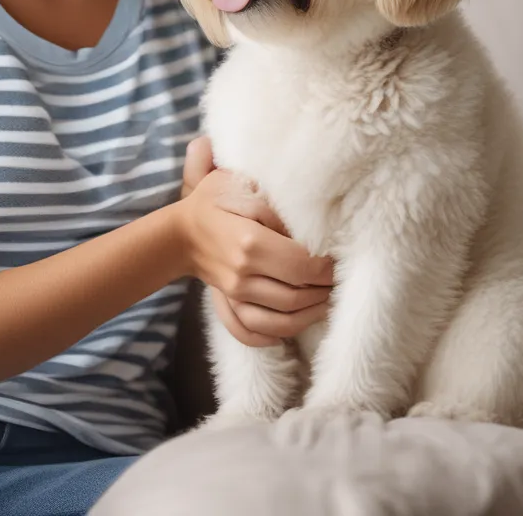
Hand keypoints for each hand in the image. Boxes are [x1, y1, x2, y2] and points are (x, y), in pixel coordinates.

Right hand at [177, 137, 333, 346]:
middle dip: (325, 291)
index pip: (303, 266)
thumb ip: (277, 204)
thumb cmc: (216, 200)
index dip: (328, 267)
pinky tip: (295, 324)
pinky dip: (275, 337)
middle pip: (297, 297)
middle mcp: (242, 275)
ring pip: (281, 321)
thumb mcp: (244, 185)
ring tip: (327, 300)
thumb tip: (310, 225)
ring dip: (310, 316)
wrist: (181, 231)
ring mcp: (233, 295)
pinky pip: (252, 333)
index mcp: (250, 243)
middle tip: (340, 280)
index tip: (340, 259)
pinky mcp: (228, 305)